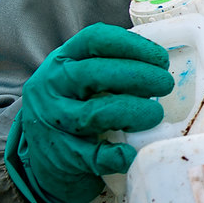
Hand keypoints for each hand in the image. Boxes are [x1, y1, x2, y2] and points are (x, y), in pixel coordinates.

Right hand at [6, 24, 173, 202]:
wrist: (39, 162)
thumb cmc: (71, 112)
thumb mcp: (77, 82)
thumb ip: (108, 68)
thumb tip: (161, 63)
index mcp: (61, 61)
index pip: (94, 40)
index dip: (132, 45)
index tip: (159, 58)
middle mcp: (51, 87)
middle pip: (95, 73)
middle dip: (138, 76)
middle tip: (164, 85)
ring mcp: (53, 123)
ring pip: (95, 113)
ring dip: (133, 112)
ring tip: (155, 115)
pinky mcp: (62, 156)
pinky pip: (94, 156)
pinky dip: (117, 154)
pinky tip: (132, 152)